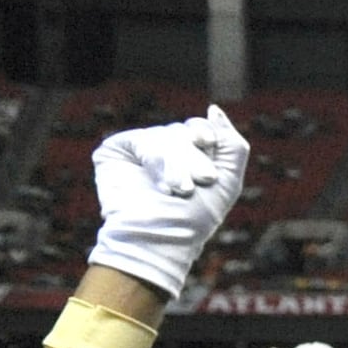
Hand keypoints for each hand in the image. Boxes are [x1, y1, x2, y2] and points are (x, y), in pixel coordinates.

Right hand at [88, 108, 249, 296]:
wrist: (161, 238)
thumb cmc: (195, 219)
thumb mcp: (228, 182)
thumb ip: (232, 145)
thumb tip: (213, 109)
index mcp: (189, 158)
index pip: (199, 128)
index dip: (205, 133)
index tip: (208, 149)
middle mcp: (164, 152)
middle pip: (183, 132)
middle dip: (193, 159)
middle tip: (193, 187)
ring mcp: (139, 151)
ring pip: (164, 136)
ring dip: (176, 165)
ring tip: (179, 190)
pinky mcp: (116, 152)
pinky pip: (140, 139)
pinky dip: (155, 160)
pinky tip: (162, 185)